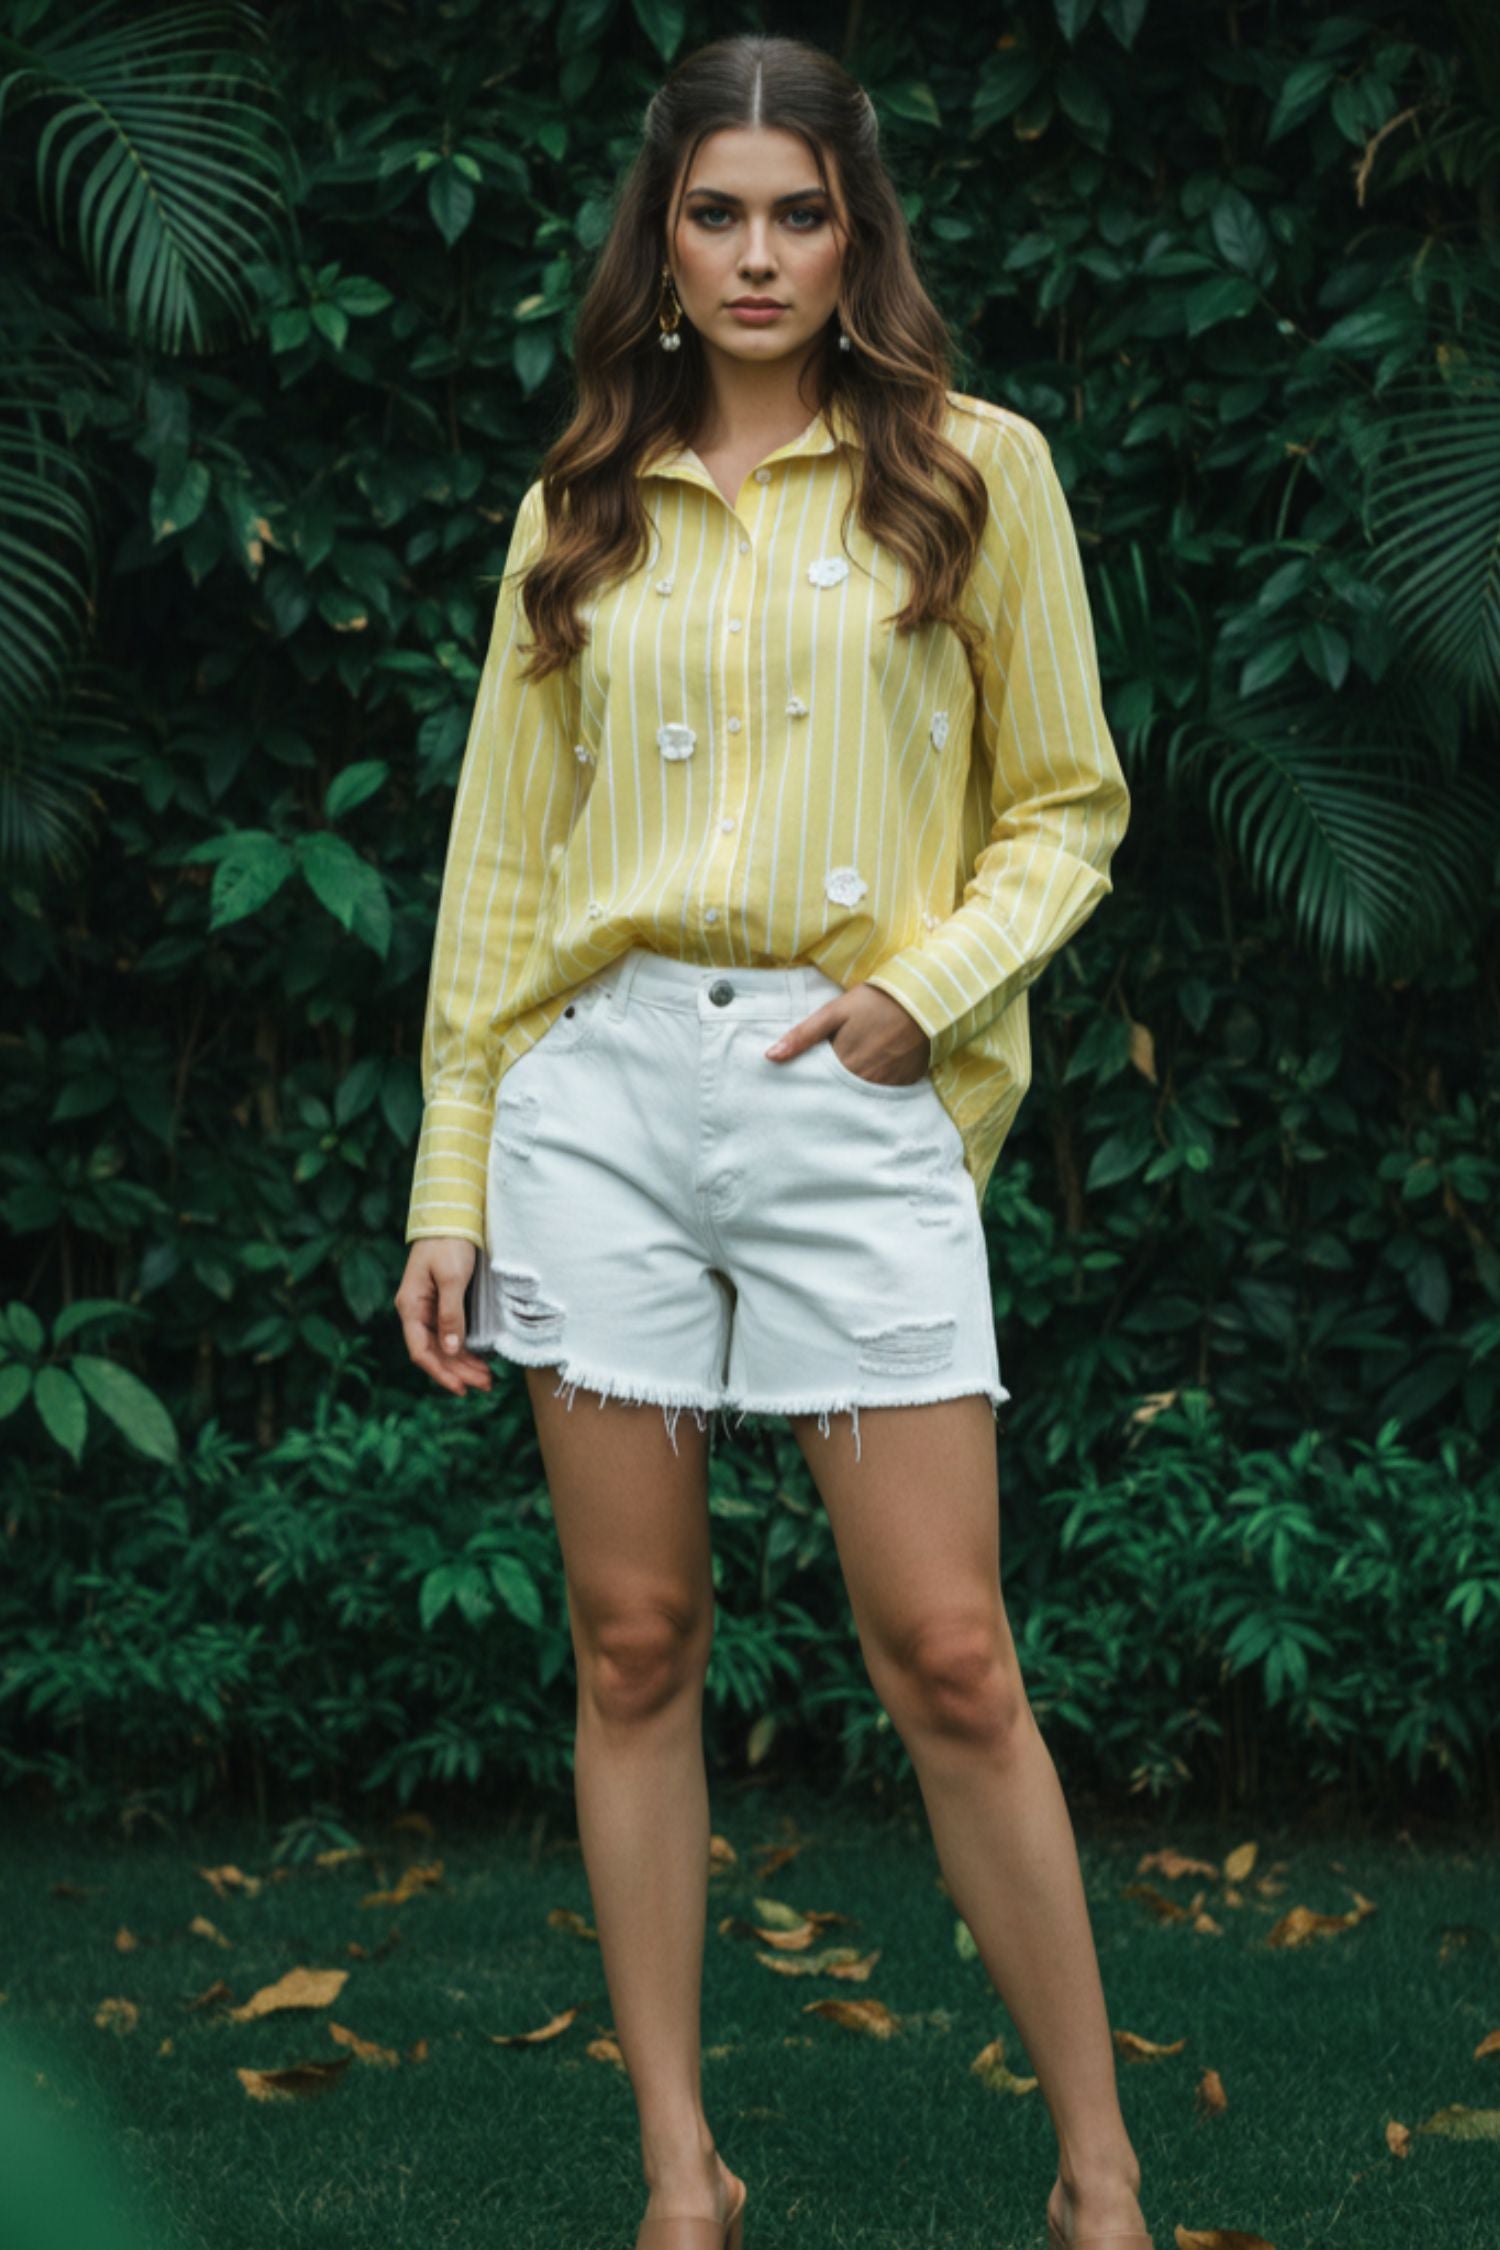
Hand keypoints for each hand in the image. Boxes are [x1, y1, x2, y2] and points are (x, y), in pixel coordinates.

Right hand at [395, 1238, 494, 1394]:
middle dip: (458, 1371)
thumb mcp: (453, 1278)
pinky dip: (464, 1349)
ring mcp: (427, 1308)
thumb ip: (451, 1314)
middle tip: (485, 1385)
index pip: (421, 1350)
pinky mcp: (441, 1303)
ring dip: (463, 1364)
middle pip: (434, 1352)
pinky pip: (449, 1334)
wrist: (451, 1216)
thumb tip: (451, 1349)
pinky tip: (478, 1359)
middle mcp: (415, 1311)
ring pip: (443, 1346)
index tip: (461, 1388)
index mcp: (411, 1306)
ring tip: (486, 1379)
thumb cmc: (448, 1244)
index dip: (441, 1372)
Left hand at [764, 982, 931, 1085]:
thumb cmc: (875, 1002)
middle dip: (827, 1091)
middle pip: (838, 1094)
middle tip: (818, 1088)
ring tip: (845, 1082)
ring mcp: (887, 1084)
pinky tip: (870, 1079)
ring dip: (850, 1092)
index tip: (798, 1086)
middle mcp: (865, 1080)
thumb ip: (802, 1036)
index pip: (817, 1085)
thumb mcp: (834, 1012)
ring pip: (859, 1097)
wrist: (923, 1000)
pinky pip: (883, 1095)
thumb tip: (770, 1056)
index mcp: (843, 1063)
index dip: (808, 1084)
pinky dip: (874, 1089)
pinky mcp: (905, 1083)